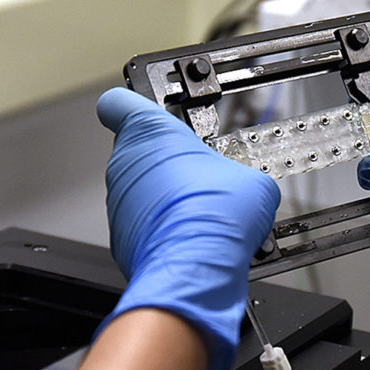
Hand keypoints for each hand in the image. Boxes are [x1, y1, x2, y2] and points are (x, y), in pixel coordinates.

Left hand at [96, 88, 279, 369]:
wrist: (195, 268)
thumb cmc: (214, 215)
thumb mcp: (252, 180)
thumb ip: (238, 171)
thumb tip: (247, 187)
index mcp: (149, 132)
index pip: (117, 101)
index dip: (132, 104)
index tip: (147, 110)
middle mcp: (125, 162)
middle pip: (138, 149)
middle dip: (166, 159)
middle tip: (197, 171)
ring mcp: (118, 200)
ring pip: (139, 188)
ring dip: (164, 195)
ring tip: (199, 209)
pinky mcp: (120, 235)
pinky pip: (141, 222)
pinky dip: (161, 226)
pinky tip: (190, 235)